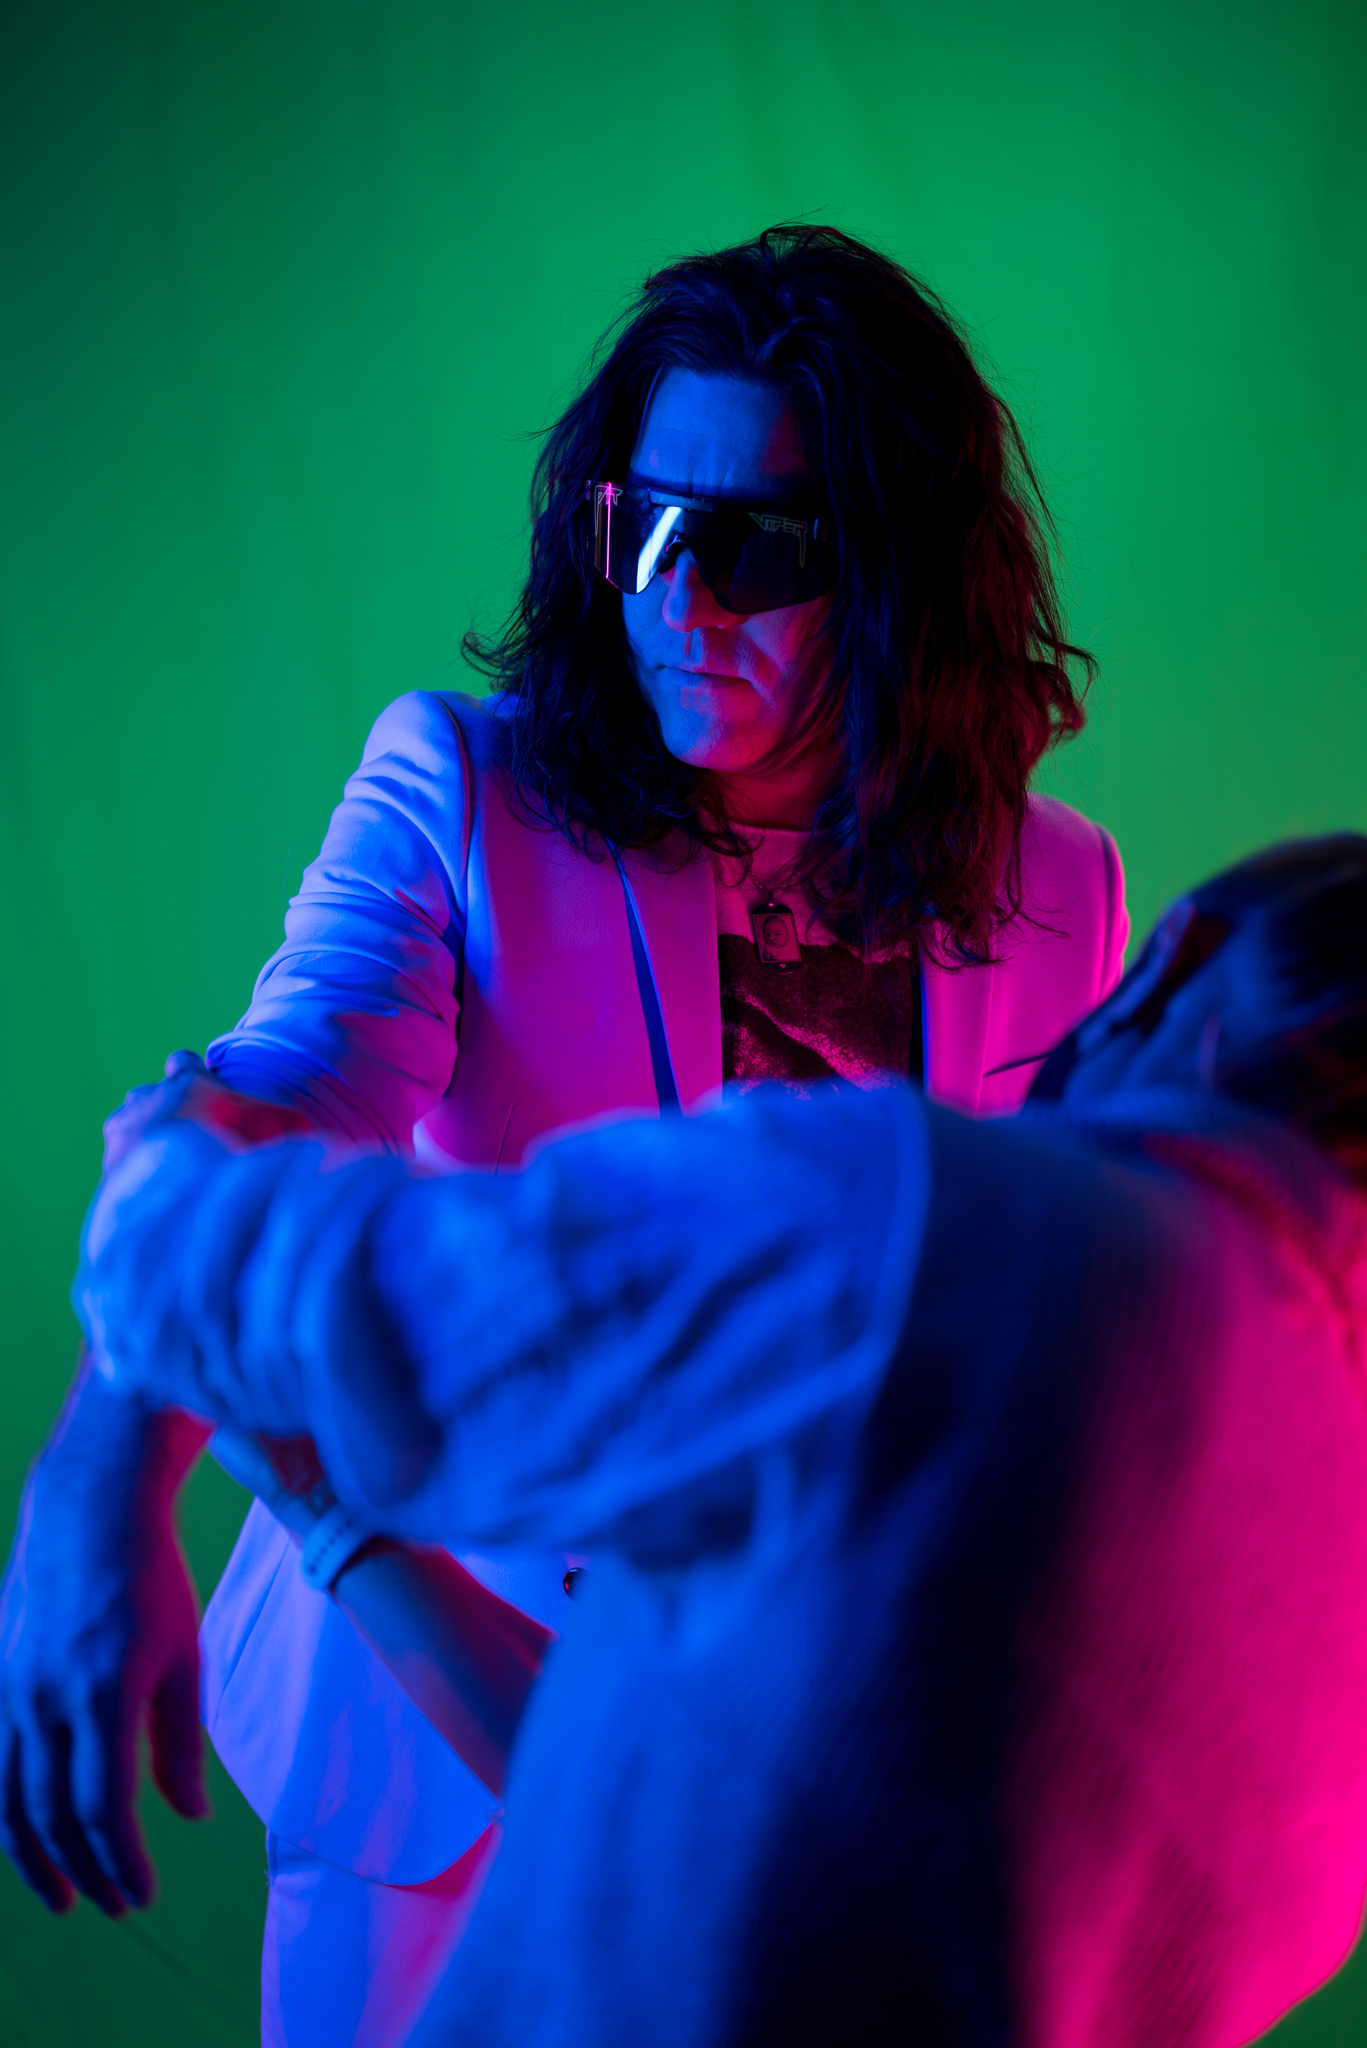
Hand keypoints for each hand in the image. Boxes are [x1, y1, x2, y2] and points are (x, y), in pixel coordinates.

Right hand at [0, 1366, 209, 1914]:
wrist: (88, 1508)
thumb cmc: (150, 1578)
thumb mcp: (185, 1654)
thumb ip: (181, 1739)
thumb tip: (188, 1815)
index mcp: (103, 1694)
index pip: (102, 1808)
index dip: (119, 1861)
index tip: (138, 1894)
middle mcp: (45, 1698)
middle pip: (52, 1814)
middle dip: (82, 1869)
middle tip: (109, 1904)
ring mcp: (10, 1687)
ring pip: (8, 1798)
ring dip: (32, 1856)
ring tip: (60, 1894)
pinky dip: (1, 1809)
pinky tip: (20, 1836)